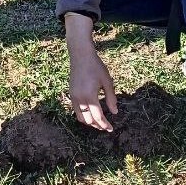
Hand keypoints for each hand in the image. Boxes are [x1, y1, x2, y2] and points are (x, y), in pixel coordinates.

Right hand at [65, 13, 117, 131]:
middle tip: (106, 127)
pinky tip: (90, 112)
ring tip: (98, 122)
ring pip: (80, 117)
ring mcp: (73, 96)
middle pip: (88, 120)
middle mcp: (80, 99)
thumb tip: (114, 112)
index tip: (111, 129)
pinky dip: (83, 115)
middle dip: (97, 125)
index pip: (98, 117)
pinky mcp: (71, 93)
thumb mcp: (107, 81)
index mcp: (90, 96)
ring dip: (89, 122)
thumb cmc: (96, 66)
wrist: (80, 55)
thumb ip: (111, 98)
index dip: (105, 125)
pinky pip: (76, 110)